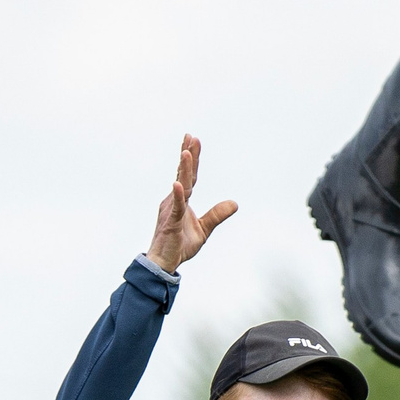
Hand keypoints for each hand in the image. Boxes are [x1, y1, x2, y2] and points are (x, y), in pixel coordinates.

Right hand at [147, 134, 235, 273]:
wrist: (165, 263)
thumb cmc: (180, 246)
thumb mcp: (204, 229)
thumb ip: (217, 214)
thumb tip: (234, 203)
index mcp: (181, 200)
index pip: (189, 176)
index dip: (192, 159)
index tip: (193, 140)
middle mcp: (173, 201)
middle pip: (184, 175)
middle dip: (188, 156)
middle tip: (191, 137)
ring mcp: (171, 210)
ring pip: (181, 187)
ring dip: (184, 170)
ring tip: (186, 152)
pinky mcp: (171, 222)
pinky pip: (176, 207)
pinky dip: (178, 195)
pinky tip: (178, 183)